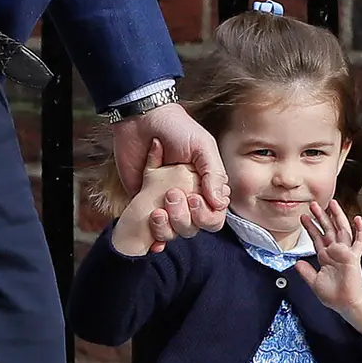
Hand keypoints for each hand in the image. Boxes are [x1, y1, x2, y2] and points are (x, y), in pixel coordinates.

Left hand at [112, 102, 229, 241]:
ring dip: (167, 228)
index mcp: (206, 185)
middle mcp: (187, 197)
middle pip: (194, 226)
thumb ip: (213, 173)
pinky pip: (151, 229)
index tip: (193, 198)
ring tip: (157, 211)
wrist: (141, 120)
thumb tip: (220, 203)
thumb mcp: (202, 146)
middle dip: (184, 218)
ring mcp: (165, 202)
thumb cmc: (176, 129)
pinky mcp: (143, 203)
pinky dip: (153, 239)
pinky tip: (152, 242)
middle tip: (172, 195)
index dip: (206, 214)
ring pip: (174, 231)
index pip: (214, 214)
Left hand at [296, 199, 361, 336]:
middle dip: (320, 217)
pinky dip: (359, 230)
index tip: (302, 217)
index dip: (310, 227)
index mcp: (325, 256)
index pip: (316, 237)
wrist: (344, 303)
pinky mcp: (354, 257)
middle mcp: (335, 252)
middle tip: (313, 204)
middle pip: (328, 230)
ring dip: (337, 217)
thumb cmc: (332, 294)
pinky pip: (359, 242)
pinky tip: (357, 219)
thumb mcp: (313, 282)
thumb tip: (296, 263)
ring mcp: (345, 253)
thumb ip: (305, 272)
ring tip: (332, 204)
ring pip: (342, 230)